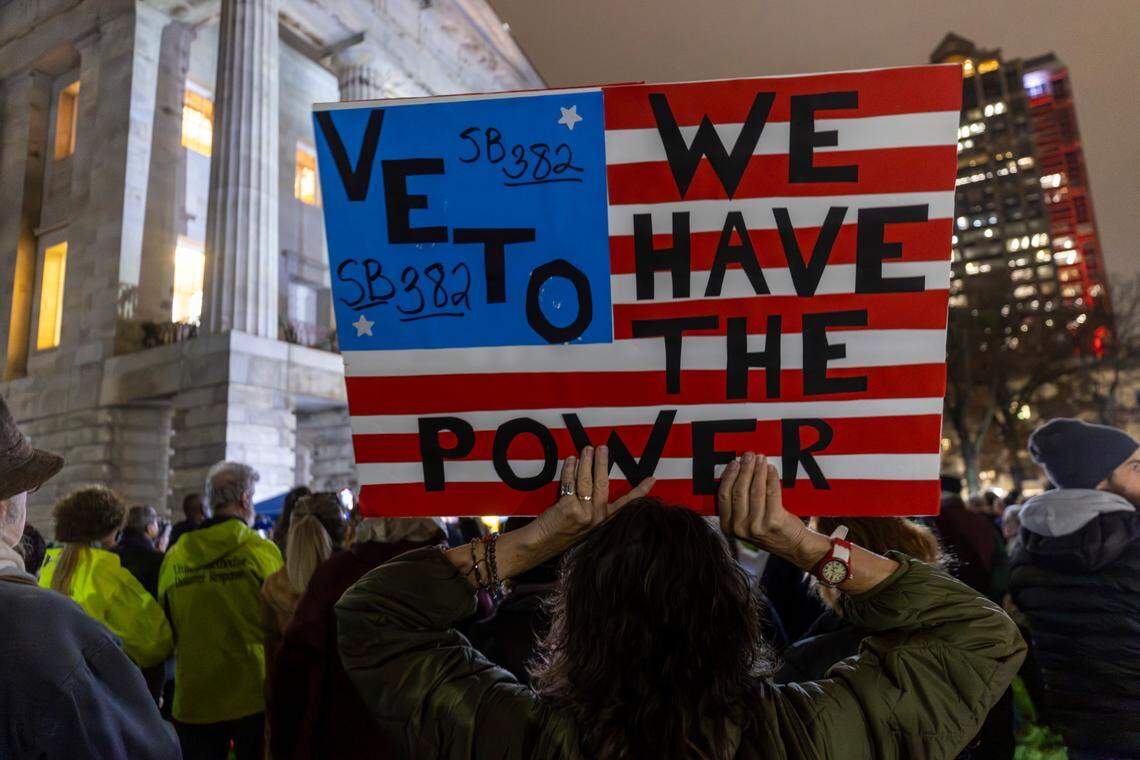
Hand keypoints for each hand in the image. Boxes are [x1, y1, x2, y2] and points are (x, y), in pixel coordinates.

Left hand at [524, 445, 654, 557]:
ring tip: (587, 449)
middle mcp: (595, 518)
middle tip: (603, 448)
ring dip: (586, 462)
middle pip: (603, 484)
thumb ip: (591, 506)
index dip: (640, 491)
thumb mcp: (583, 523)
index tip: (652, 479)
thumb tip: (593, 479)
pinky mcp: (569, 508)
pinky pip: (570, 482)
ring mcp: (583, 513)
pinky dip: (570, 468)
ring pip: (587, 481)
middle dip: (603, 463)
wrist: (541, 544)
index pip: (625, 504)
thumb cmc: (559, 531)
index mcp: (602, 520)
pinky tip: (570, 460)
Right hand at [718, 452, 813, 560]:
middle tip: (748, 456)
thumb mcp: (745, 522)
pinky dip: (771, 478)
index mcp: (728, 527)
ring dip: (758, 471)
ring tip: (760, 459)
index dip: (729, 476)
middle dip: (744, 469)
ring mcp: (756, 526)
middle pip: (739, 491)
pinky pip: (771, 493)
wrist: (792, 546)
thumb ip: (737, 505)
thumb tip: (736, 473)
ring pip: (755, 490)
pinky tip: (771, 469)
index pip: (723, 495)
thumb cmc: (767, 529)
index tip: (734, 462)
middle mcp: (739, 528)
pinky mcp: (773, 522)